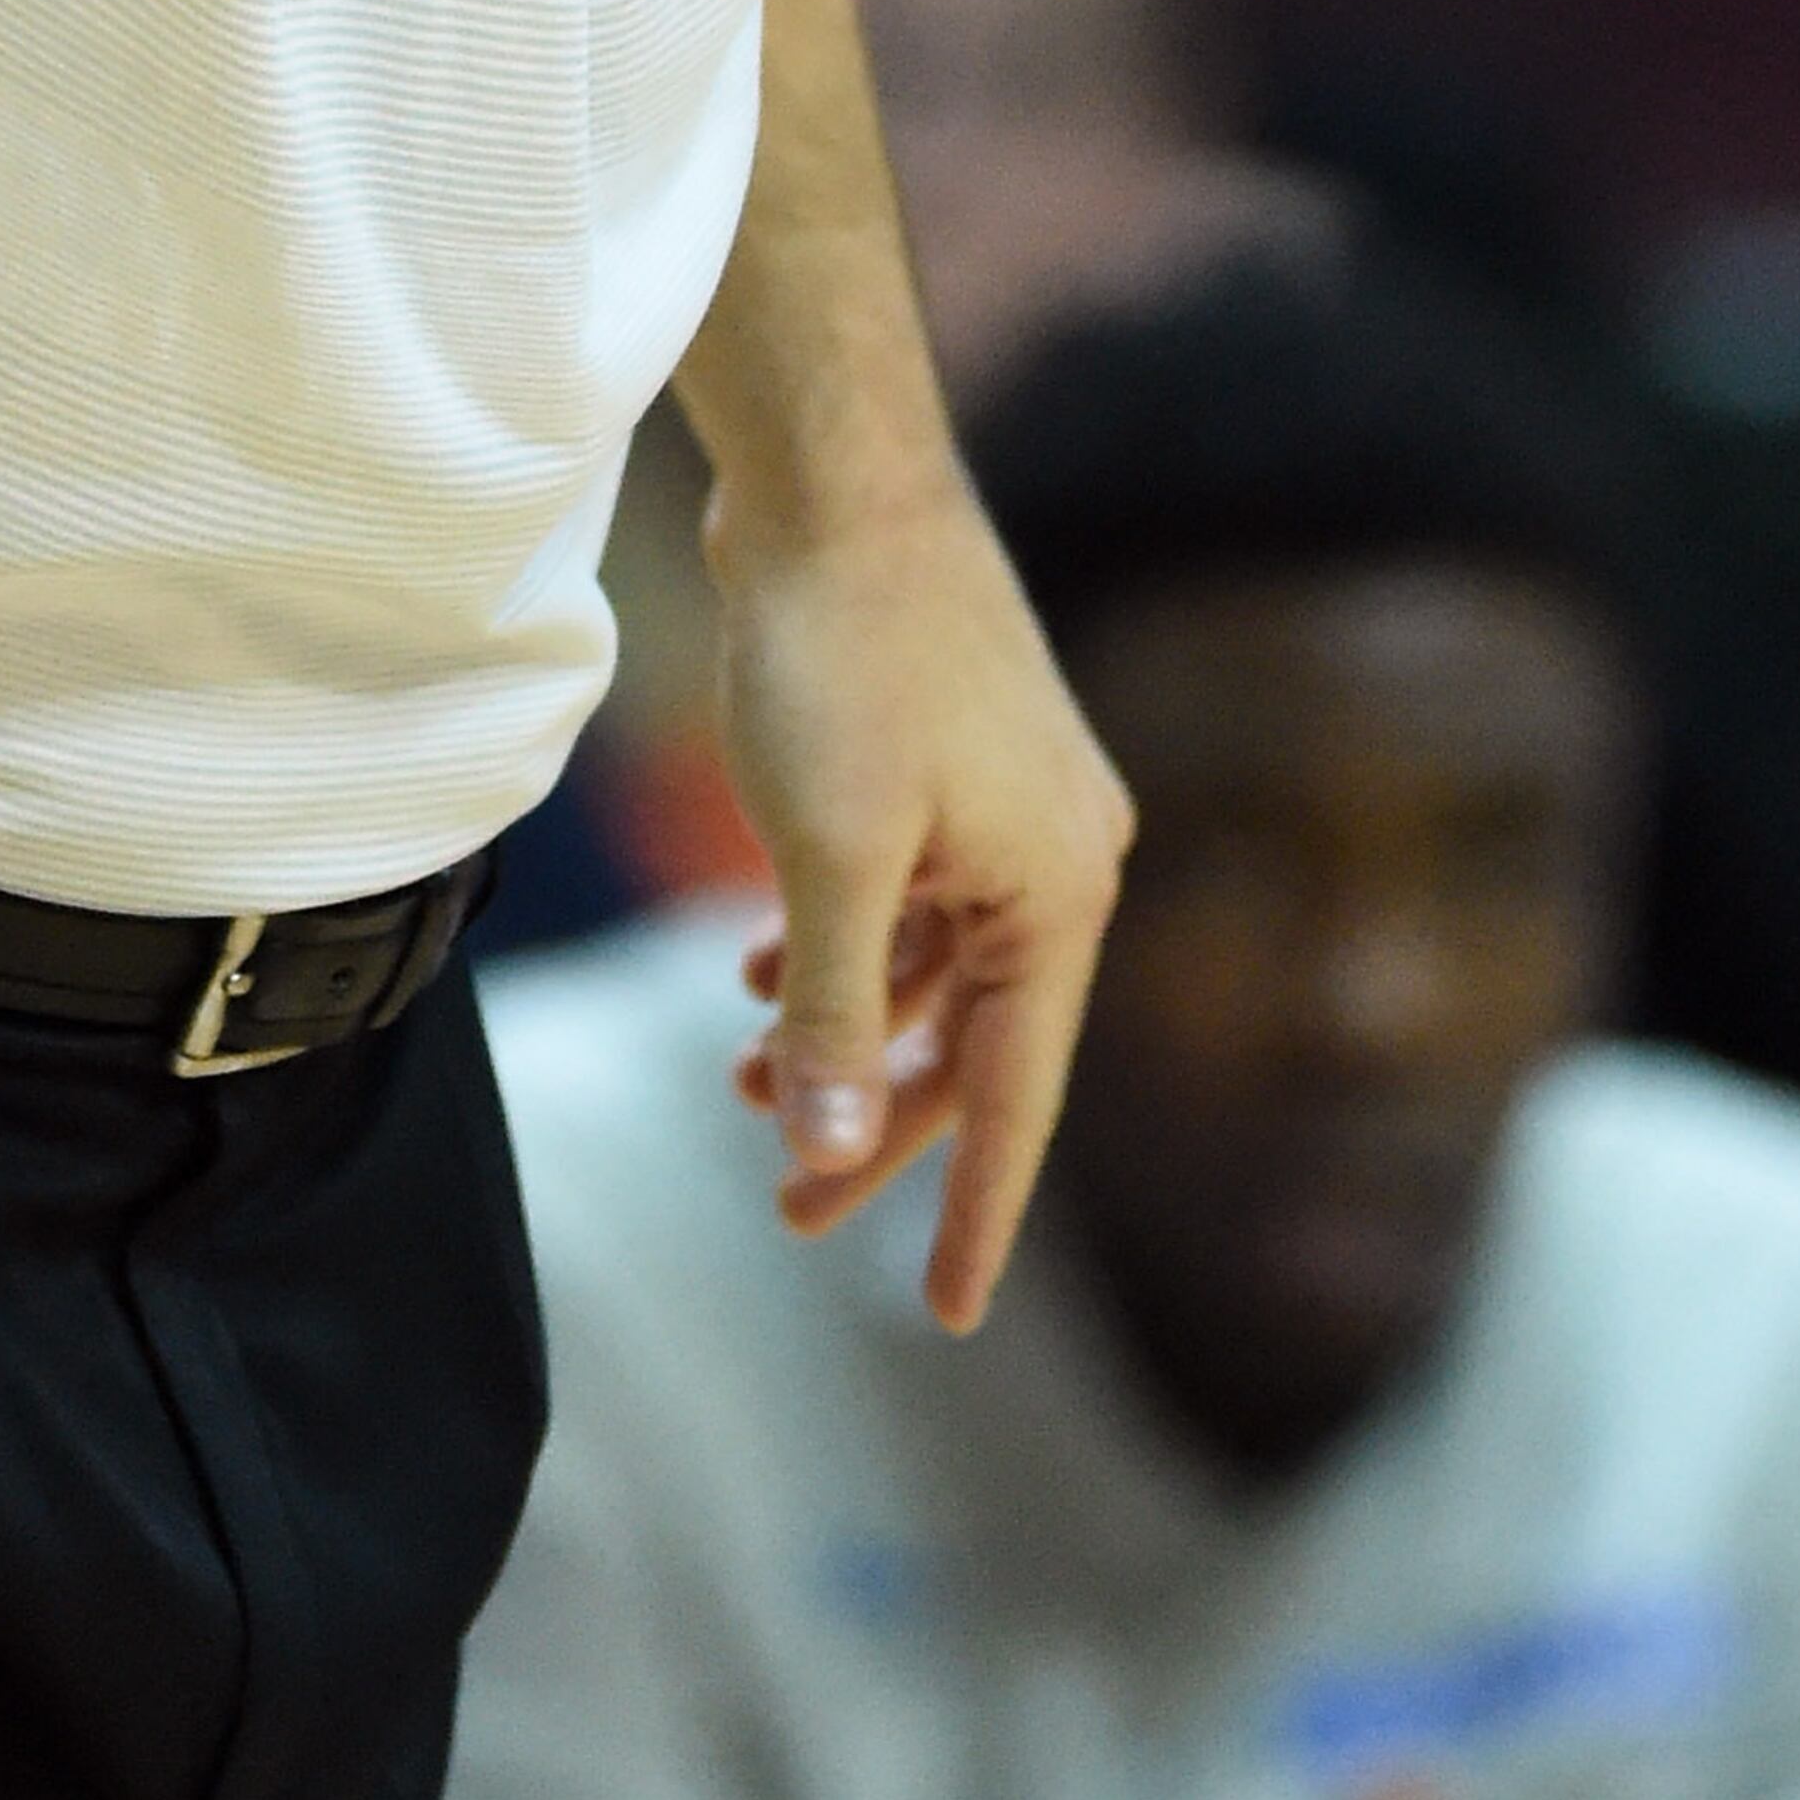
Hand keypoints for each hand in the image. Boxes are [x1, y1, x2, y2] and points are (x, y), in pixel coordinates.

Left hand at [711, 470, 1130, 1335]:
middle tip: (786, 1215)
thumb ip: (835, 1014)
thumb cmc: (842, 658)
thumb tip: (833, 1153)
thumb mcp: (830, 858)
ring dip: (848, 1032)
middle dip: (879, 1128)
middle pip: (974, 1040)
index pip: (1020, 1095)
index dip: (977, 1212)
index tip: (945, 1316)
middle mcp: (1059, 855)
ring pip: (932, 968)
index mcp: (1058, 894)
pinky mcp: (953, 760)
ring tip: (740, 1084)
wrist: (836, 483)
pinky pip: (910, 898)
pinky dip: (844, 948)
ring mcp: (1009, 803)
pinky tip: (755, 970)